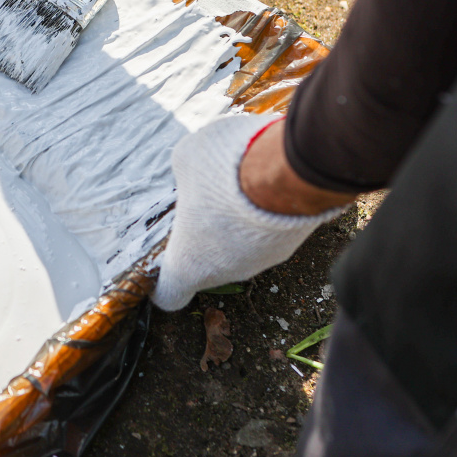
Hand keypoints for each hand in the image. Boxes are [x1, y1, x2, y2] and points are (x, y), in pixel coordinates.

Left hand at [152, 115, 352, 311]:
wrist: (289, 167)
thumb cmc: (223, 171)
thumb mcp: (185, 162)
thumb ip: (185, 180)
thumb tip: (195, 177)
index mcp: (189, 263)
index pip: (170, 294)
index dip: (161, 283)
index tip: (161, 265)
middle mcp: (228, 272)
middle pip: (207, 263)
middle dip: (202, 236)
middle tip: (202, 202)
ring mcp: (265, 260)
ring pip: (241, 246)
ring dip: (236, 224)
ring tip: (237, 184)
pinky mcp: (295, 243)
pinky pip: (270, 231)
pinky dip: (265, 214)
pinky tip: (264, 183)